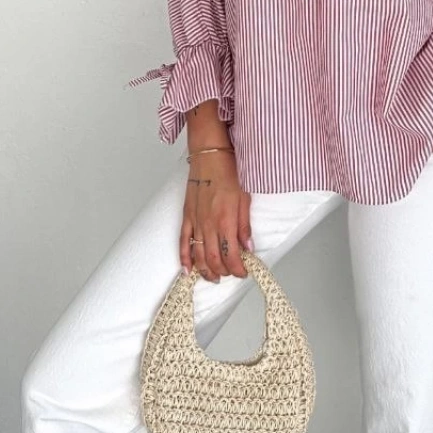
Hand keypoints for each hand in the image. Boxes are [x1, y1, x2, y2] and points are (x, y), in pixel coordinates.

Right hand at [180, 150, 252, 281]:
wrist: (210, 155)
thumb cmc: (229, 171)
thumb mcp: (245, 197)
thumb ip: (245, 225)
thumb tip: (249, 247)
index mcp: (225, 220)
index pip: (231, 255)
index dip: (238, 268)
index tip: (244, 272)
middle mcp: (209, 224)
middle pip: (214, 259)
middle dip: (224, 271)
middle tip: (232, 273)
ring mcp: (195, 221)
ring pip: (198, 254)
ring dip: (206, 270)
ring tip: (214, 277)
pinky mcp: (186, 216)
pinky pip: (183, 242)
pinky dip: (184, 258)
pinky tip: (187, 270)